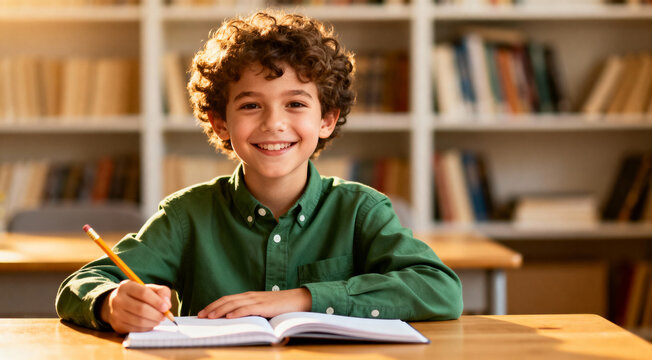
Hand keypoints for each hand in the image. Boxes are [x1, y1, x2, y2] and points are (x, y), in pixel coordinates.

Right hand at [100, 280, 171, 333]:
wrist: (117, 304)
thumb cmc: (137, 295)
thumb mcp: (149, 288)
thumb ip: (162, 292)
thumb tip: (167, 304)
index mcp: (126, 286)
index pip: (143, 293)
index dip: (157, 301)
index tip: (166, 307)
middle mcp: (118, 299)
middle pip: (141, 309)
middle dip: (156, 314)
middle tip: (164, 316)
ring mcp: (116, 313)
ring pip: (139, 321)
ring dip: (153, 322)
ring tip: (158, 319)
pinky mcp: (117, 325)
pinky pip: (136, 329)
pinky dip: (147, 328)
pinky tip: (150, 324)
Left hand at [197, 288, 311, 318]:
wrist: (299, 299)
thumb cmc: (281, 306)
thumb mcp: (263, 309)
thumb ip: (251, 312)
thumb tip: (235, 321)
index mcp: (249, 296)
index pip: (227, 299)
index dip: (214, 305)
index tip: (203, 312)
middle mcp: (250, 296)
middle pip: (227, 300)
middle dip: (212, 308)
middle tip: (200, 315)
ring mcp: (257, 300)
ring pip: (234, 304)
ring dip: (220, 310)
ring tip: (209, 317)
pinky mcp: (264, 306)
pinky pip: (247, 309)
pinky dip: (237, 312)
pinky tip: (229, 317)